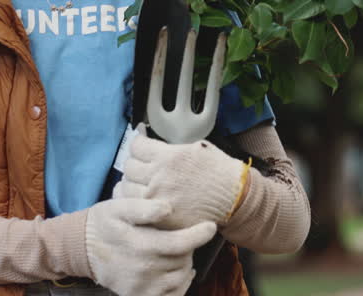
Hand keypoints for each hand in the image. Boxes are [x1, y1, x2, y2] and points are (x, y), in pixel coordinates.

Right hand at [84, 197, 216, 295]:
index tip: (210, 226)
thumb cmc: (105, 222)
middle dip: (189, 246)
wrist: (81, 248)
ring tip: (180, 252)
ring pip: (181, 278)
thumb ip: (143, 207)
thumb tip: (168, 208)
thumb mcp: (119, 206)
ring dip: (185, 264)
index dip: (200, 234)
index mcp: (141, 244)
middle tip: (185, 236)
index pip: (181, 243)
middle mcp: (143, 269)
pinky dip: (180, 285)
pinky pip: (171, 295)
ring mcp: (141, 286)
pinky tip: (178, 272)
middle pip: (183, 260)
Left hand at [116, 126, 248, 229]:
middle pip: (129, 167)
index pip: (136, 146)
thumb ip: (172, 148)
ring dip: (132, 184)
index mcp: (169, 157)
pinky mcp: (161, 218)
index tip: (140, 147)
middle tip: (141, 166)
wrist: (235, 198)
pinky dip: (136, 203)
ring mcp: (158, 199)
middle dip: (134, 164)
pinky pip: (136, 208)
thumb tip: (153, 144)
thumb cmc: (219, 172)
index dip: (138, 145)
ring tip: (140, 184)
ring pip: (127, 188)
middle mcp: (160, 177)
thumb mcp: (197, 148)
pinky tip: (142, 200)